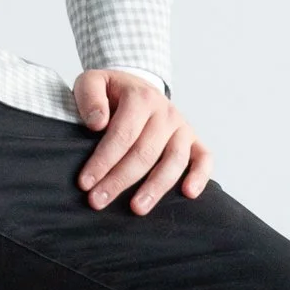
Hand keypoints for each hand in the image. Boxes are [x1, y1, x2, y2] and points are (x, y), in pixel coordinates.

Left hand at [73, 68, 211, 214]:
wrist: (137, 87)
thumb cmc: (111, 92)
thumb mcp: (92, 81)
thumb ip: (89, 97)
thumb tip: (97, 123)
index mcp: (140, 97)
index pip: (122, 134)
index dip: (103, 160)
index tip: (85, 182)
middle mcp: (165, 113)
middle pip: (145, 152)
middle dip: (119, 180)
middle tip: (98, 201)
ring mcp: (182, 128)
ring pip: (174, 161)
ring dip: (155, 187)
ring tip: (136, 208)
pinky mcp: (194, 140)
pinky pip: (204, 159)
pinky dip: (200, 176)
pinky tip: (188, 194)